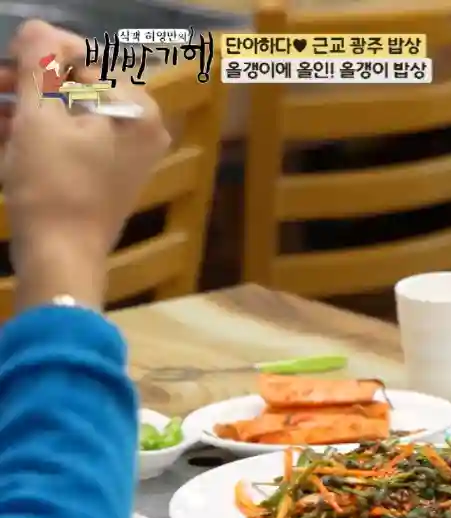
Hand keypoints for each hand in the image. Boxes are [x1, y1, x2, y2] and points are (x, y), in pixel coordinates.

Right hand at [1, 20, 169, 307]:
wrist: (61, 258)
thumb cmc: (53, 184)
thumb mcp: (39, 119)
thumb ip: (41, 68)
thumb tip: (42, 30)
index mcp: (137, 111)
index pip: (90, 60)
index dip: (44, 55)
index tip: (11, 63)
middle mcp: (142, 131)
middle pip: (80, 89)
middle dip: (33, 84)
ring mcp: (126, 157)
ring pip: (71, 117)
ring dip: (29, 108)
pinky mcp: (105, 178)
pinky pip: (71, 143)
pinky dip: (39, 135)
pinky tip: (6, 131)